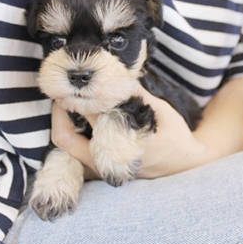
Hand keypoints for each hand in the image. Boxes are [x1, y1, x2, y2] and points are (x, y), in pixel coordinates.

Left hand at [50, 76, 242, 179]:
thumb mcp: (161, 111)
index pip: (92, 114)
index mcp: (122, 144)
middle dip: (58, 111)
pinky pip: (74, 153)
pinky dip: (71, 133)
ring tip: (65, 102)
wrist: (184, 166)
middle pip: (65, 137)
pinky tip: (76, 117)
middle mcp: (106, 160)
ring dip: (61, 123)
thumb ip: (138, 94)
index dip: (84, 95)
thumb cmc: (174, 137)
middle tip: (62, 91)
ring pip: (66, 148)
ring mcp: (101, 168)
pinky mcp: (101, 170)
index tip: (80, 79)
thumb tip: (118, 74)